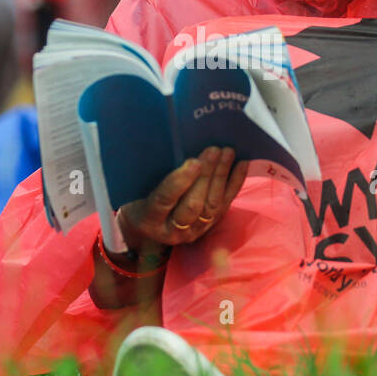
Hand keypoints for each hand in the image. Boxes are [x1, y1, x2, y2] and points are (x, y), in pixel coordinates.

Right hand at [116, 146, 248, 253]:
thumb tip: (173, 144)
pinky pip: (224, 205)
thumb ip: (152, 175)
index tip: (192, 162)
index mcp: (149, 219)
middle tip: (213, 150)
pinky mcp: (208, 227)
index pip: (165, 200)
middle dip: (206, 176)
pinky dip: (234, 184)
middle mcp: (172, 231)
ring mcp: (193, 232)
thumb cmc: (136, 199)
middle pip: (193, 205)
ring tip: (226, 152)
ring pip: (211, 206)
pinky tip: (241, 164)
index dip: (180, 182)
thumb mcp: (135, 190)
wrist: (144, 228)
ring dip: (221, 176)